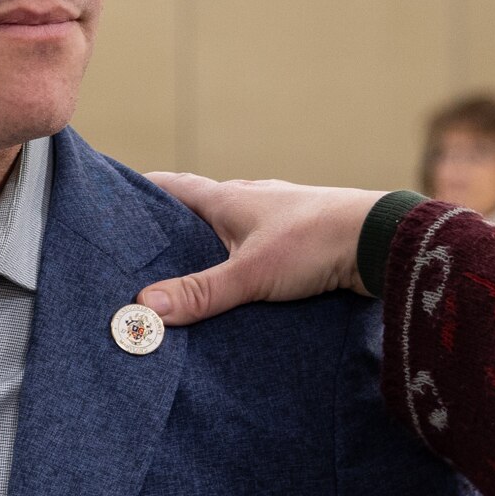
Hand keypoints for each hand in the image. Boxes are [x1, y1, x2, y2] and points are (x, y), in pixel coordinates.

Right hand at [137, 174, 387, 324]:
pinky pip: (256, 250)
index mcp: (228, 198)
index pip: (171, 186)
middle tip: (139, 256)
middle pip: (197, 210)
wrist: (382, 241)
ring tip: (184, 279)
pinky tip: (239, 287)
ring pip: (229, 231)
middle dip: (170, 230)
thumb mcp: (250, 273)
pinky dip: (240, 264)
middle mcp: (250, 201)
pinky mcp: (300, 241)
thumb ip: (200, 292)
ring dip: (208, 250)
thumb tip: (142, 309)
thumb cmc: (316, 242)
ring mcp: (277, 219)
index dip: (140, 192)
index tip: (111, 201)